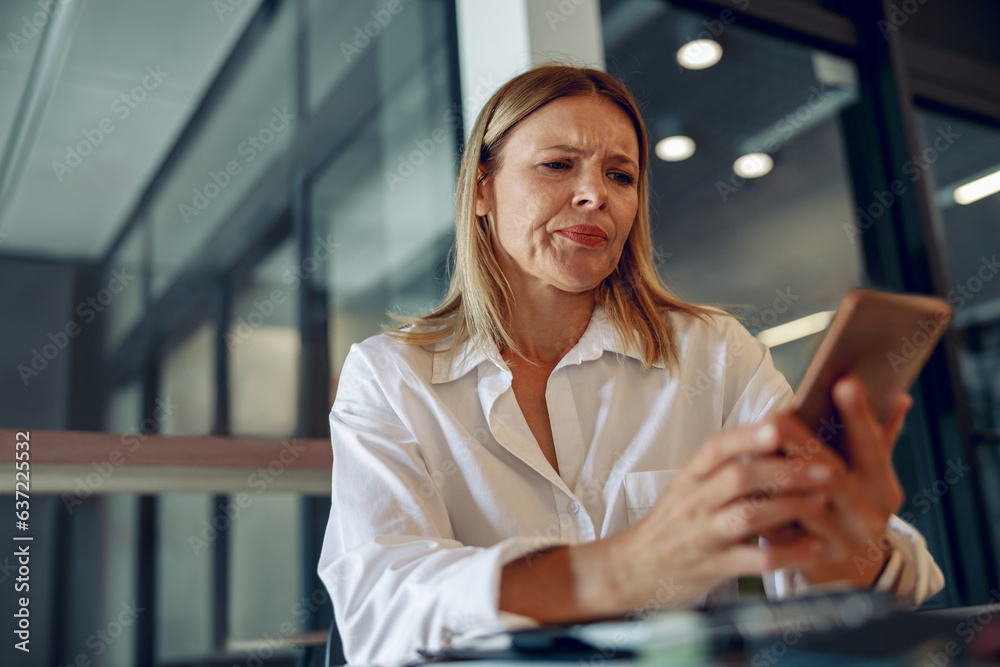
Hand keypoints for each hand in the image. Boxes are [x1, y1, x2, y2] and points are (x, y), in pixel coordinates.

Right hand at [595, 414, 834, 611]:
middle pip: (738, 478)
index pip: (716, 448)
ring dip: (789, 507)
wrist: (632, 569)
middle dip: (784, 471)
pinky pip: (754, 560)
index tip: (778, 424)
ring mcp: (701, 535)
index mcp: (688, 478)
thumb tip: (770, 443)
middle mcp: (693, 502)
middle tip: (822, 469)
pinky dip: (788, 554)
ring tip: (820, 501)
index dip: (747, 435)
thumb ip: (720, 471)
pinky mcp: (712, 567)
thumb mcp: (685, 490)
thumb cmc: (668, 526)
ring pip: (748, 516)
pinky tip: (812, 549)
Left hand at [761, 376, 911, 587]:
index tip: (845, 383)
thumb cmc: (857, 512)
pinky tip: (744, 487)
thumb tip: (896, 396)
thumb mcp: (875, 481)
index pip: (872, 449)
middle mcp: (865, 518)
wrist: (857, 577)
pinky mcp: (809, 563)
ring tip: (753, 447)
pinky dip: (762, 508)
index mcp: (882, 491)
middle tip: (778, 415)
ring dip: (776, 475)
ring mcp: (839, 543)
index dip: (859, 418)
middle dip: (803, 442)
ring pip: (802, 505)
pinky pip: (779, 532)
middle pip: (831, 475)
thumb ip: (880, 440)